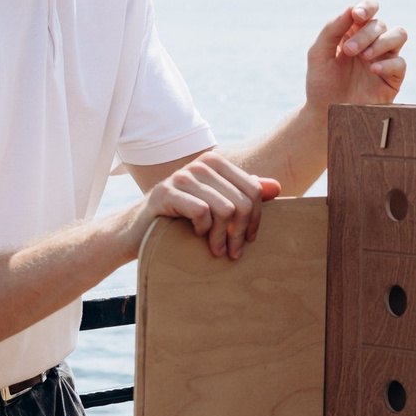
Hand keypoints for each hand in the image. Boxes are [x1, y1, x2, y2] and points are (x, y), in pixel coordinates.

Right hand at [139, 148, 280, 258]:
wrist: (138, 229)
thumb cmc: (182, 219)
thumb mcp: (216, 206)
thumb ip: (243, 194)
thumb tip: (277, 187)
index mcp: (216, 163)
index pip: (253, 189)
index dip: (255, 219)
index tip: (248, 239)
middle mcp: (201, 164)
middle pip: (242, 201)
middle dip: (240, 232)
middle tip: (233, 252)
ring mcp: (182, 176)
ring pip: (225, 209)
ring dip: (222, 237)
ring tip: (217, 250)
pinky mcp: (166, 193)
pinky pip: (202, 212)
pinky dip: (203, 230)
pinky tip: (197, 235)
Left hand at [305, 1, 406, 110]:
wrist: (326, 114)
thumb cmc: (321, 83)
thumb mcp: (318, 53)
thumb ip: (332, 29)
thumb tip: (352, 9)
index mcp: (353, 31)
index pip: (369, 9)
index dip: (367, 6)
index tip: (357, 16)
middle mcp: (372, 42)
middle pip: (380, 24)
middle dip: (365, 34)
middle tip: (349, 51)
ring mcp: (384, 58)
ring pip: (399, 34)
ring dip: (381, 42)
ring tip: (363, 58)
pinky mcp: (393, 78)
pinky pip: (401, 62)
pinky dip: (388, 63)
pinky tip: (372, 70)